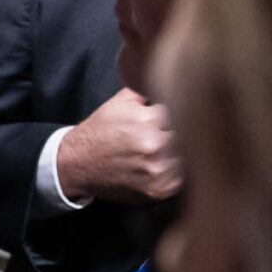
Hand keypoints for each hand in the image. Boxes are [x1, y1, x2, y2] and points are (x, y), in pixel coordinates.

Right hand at [56, 87, 181, 204]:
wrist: (77, 164)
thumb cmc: (100, 131)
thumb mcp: (119, 102)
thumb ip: (149, 90)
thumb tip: (174, 81)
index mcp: (148, 120)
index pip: (186, 110)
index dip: (185, 110)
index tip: (185, 112)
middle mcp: (154, 146)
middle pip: (194, 135)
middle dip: (191, 131)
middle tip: (189, 130)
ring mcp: (157, 171)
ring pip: (193, 158)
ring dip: (189, 152)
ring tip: (183, 148)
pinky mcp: (157, 190)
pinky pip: (184, 179)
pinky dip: (182, 172)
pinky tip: (172, 164)